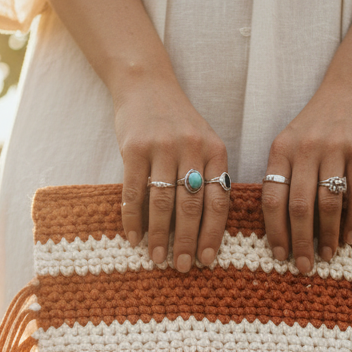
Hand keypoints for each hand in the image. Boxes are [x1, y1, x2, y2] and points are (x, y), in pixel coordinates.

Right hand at [114, 70, 229, 271]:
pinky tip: (133, 237)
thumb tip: (206, 230)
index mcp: (216, 151)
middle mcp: (192, 148)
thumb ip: (209, 177)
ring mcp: (162, 147)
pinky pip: (134, 191)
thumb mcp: (203, 143)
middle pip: (191, 205)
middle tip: (181, 267)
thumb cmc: (177, 123)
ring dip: (159, 235)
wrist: (146, 84)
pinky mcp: (134, 147)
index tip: (206, 260)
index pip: (218, 201)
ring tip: (157, 258)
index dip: (212, 233)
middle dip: (186, 241)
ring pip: (162, 201)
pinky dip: (132, 217)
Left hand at [262, 77, 351, 273]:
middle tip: (304, 267)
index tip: (279, 256)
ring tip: (327, 255)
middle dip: (300, 242)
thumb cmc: (318, 125)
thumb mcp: (291, 143)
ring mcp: (334, 148)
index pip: (272, 198)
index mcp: (280, 150)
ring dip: (328, 235)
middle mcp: (304, 149)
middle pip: (299, 206)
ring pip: (328, 203)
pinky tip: (350, 237)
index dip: (274, 232)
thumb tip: (281, 228)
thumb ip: (284, 177)